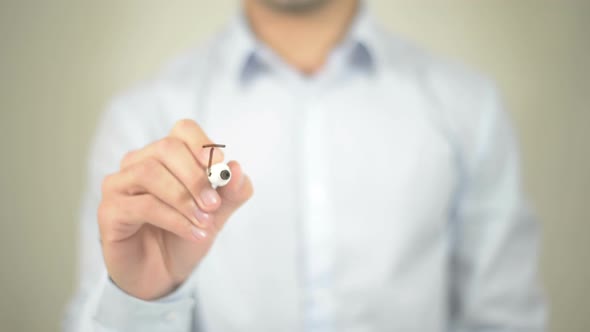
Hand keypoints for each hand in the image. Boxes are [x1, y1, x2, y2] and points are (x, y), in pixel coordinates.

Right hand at [97, 119, 252, 299]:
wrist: (162, 275)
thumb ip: (231, 192)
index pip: (183, 130)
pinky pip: (143, 205)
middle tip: (214, 204)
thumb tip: (237, 169)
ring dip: (183, 198)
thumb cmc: (185, 236)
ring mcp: (119, 184)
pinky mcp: (109, 210)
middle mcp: (138, 163)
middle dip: (195, 176)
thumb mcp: (216, 214)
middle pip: (166, 148)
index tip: (220, 165)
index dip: (202, 143)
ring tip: (204, 222)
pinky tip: (193, 233)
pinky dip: (174, 219)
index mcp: (166, 156)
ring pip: (150, 173)